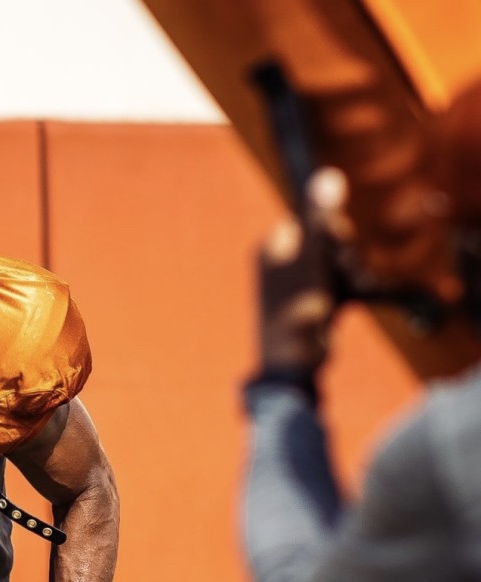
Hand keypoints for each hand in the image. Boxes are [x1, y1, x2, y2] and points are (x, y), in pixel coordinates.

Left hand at [258, 167, 355, 371]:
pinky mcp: (314, 300)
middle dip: (343, 256)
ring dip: (350, 274)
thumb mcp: (310, 260)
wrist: (293, 364)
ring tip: (344, 292)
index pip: (315, 218)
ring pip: (338, 262)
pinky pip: (340, 283)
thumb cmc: (294, 312)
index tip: (335, 250)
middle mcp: (283, 261)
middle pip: (329, 239)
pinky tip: (348, 301)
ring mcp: (299, 281)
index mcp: (273, 246)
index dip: (333, 232)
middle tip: (340, 274)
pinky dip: (349, 289)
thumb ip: (320, 219)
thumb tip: (328, 176)